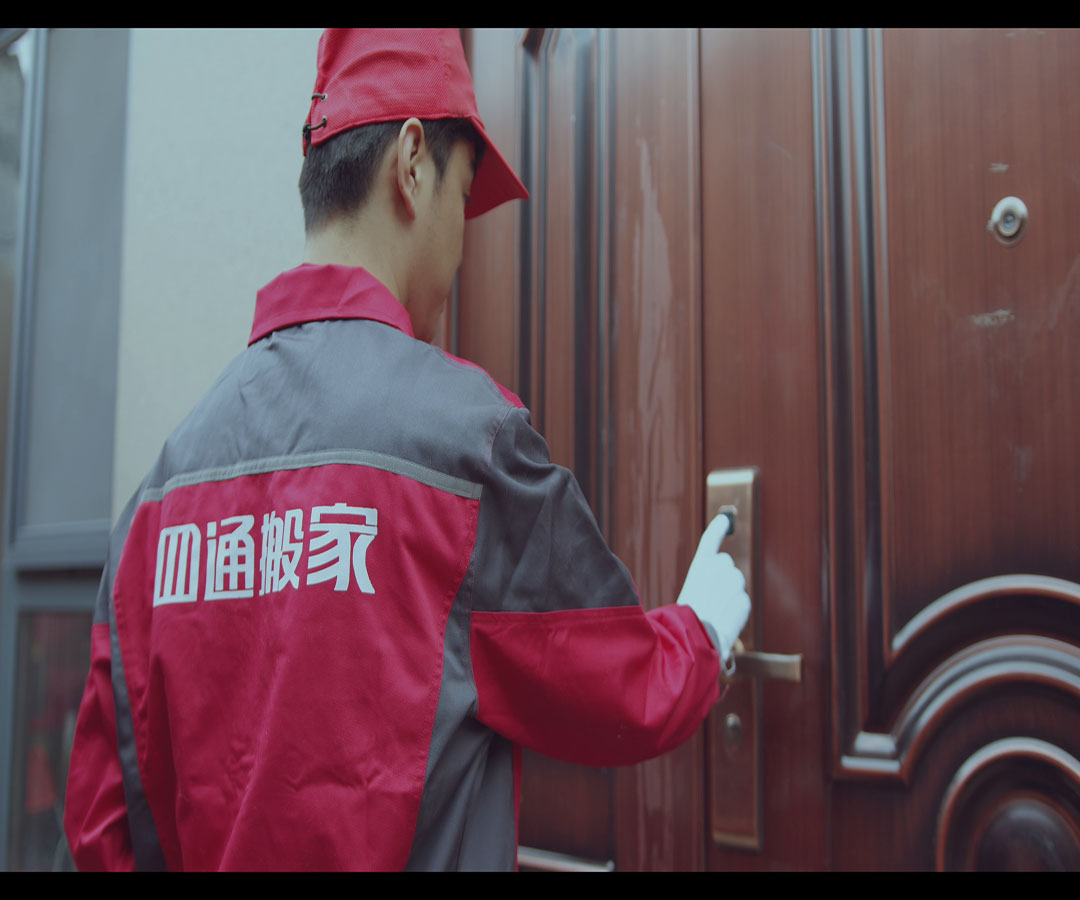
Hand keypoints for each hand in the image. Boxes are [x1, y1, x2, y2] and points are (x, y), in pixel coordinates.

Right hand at [676, 513, 750, 664]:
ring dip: (730, 595)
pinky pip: (742, 602)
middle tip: (711, 598)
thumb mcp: (687, 596)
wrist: (692, 641)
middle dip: (724, 578)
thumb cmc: (684, 623)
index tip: (724, 520)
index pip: (710, 542)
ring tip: (715, 612)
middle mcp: (716, 570)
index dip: (717, 529)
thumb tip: (720, 580)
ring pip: (737, 583)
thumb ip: (703, 585)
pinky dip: (736, 612)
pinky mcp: (743, 598)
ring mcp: (731, 583)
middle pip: (728, 565)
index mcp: (698, 569)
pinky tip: (724, 621)